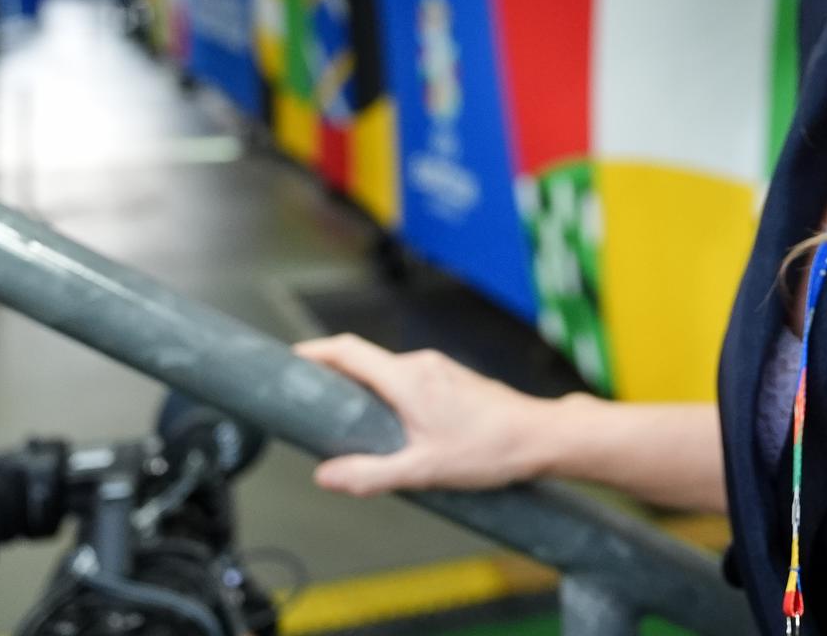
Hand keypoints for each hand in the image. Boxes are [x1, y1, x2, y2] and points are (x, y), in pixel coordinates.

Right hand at [294, 333, 563, 496]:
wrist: (539, 437)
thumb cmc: (488, 450)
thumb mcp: (423, 470)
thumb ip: (371, 474)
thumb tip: (325, 475)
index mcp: (407, 378)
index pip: (348, 351)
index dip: (313, 353)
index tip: (287, 360)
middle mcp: (421, 365)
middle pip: (363, 361)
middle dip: (332, 377)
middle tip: (306, 401)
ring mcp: (439, 370)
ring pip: (386, 373)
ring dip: (362, 390)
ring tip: (343, 422)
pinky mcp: (452, 381)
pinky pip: (406, 381)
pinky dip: (386, 396)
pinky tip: (388, 428)